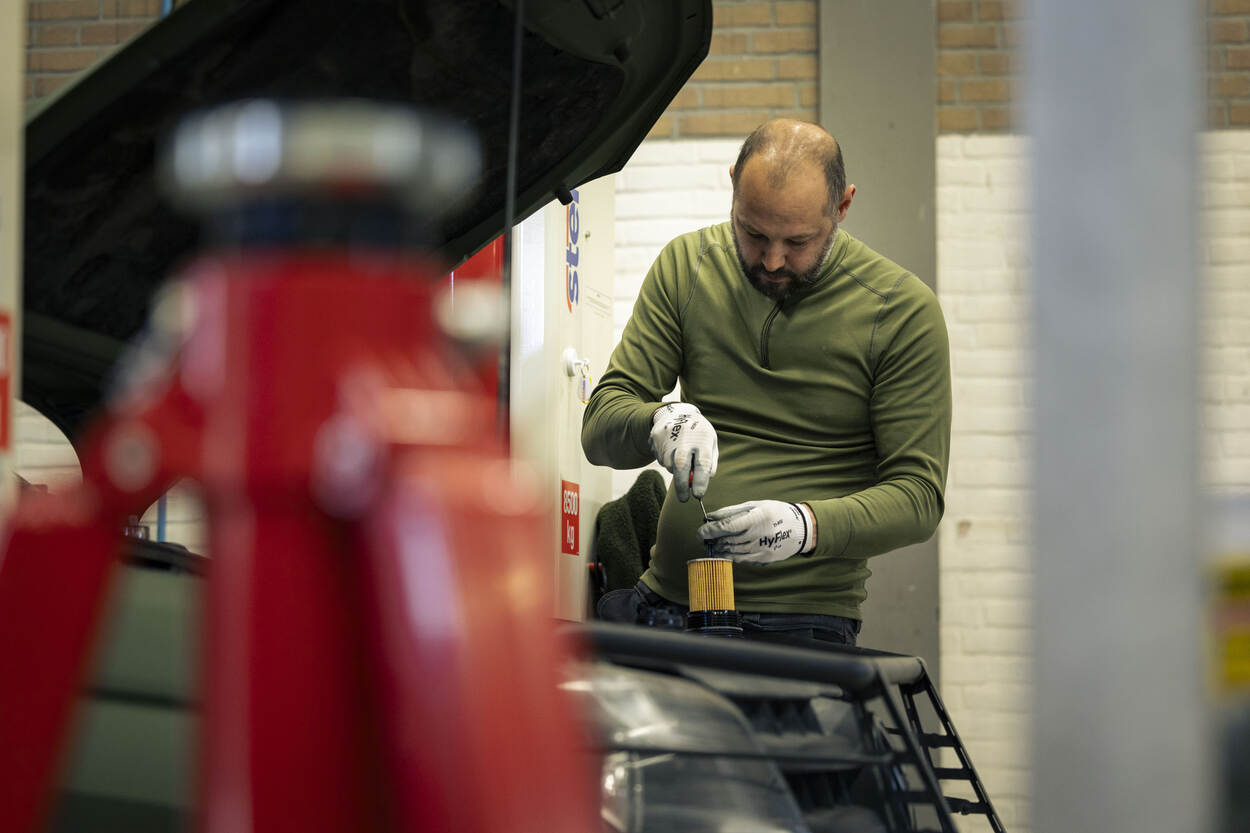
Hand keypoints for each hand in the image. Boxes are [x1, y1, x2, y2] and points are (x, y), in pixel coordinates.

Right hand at [649, 403, 717, 500]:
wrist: (677, 412)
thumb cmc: (698, 433)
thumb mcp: (710, 443)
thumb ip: (710, 462)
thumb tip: (706, 480)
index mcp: (702, 439)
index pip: (703, 463)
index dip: (700, 481)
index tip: (698, 495)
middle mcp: (685, 439)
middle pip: (682, 466)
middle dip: (682, 486)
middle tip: (684, 499)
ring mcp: (668, 438)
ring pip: (670, 465)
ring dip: (675, 470)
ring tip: (680, 457)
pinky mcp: (655, 439)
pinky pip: (660, 459)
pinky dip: (667, 461)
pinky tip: (671, 450)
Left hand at [697, 500, 813, 564]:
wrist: (801, 529)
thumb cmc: (775, 512)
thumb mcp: (755, 505)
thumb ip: (731, 512)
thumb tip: (710, 517)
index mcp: (755, 518)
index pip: (725, 527)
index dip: (709, 530)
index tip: (700, 531)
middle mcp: (758, 535)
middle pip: (726, 541)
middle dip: (712, 540)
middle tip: (705, 537)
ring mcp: (761, 550)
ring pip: (731, 552)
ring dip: (719, 548)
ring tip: (715, 543)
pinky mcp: (763, 560)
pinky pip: (740, 560)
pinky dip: (730, 555)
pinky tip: (727, 550)